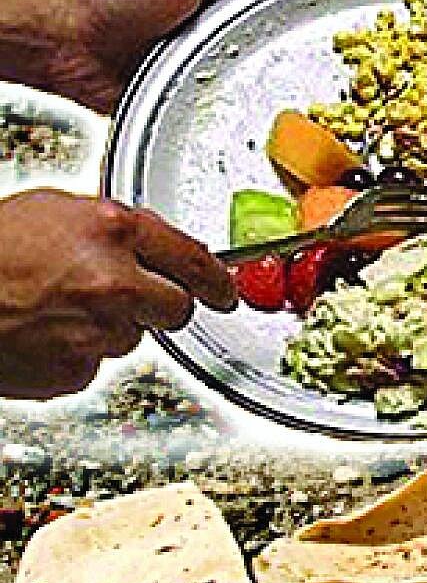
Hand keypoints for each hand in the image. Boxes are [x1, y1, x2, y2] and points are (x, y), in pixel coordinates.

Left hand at [0, 0, 285, 115]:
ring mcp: (196, 71)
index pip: (264, 1)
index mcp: (213, 0)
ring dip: (253, 92)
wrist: (76, 48)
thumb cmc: (119, 4)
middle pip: (260, 48)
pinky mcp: (182, 103)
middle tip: (311, 70)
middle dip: (281, 59)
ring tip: (279, 99)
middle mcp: (207, 36)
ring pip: (242, 85)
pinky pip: (214, 113)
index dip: (291, 8)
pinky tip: (240, 118)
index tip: (322, 14)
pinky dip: (225, 116)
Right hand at [0, 190, 235, 398]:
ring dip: (109, 325)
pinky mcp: (75, 372)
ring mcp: (96, 332)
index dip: (217, 278)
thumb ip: (113, 227)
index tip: (227, 290)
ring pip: (131, 336)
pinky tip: (42, 332)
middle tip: (131, 297)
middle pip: (177, 308)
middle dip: (162, 304)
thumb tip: (150, 244)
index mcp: (114, 231)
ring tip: (56, 306)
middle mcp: (114, 283)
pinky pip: (94, 363)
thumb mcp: (55, 211)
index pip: (195, 257)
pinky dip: (75, 351)